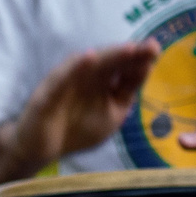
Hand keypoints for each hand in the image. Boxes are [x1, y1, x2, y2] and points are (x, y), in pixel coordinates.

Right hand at [3, 43, 157, 170]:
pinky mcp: (49, 93)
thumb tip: (146, 67)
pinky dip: (74, 68)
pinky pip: (62, 79)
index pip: (124, 66)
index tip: (155, 50)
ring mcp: (67, 81)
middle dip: (130, 54)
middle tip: (151, 47)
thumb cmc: (77, 129)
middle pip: (111, 61)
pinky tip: (88, 59)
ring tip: (129, 49)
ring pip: (90, 65)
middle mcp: (86, 75)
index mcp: (102, 79)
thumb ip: (127, 92)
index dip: (140, 58)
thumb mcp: (112, 113)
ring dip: (109, 56)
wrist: (40, 149)